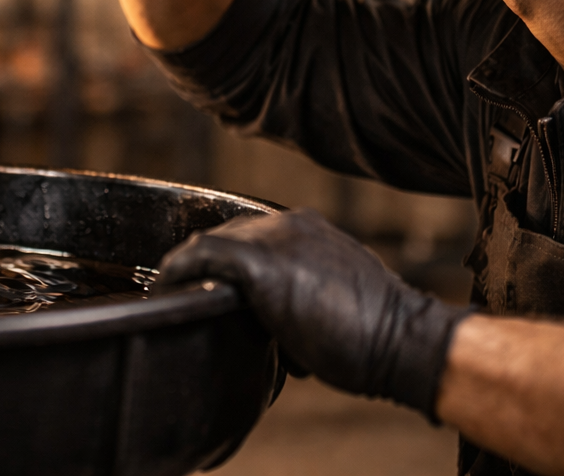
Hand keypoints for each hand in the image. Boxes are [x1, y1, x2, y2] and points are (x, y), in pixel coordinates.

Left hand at [157, 208, 469, 419]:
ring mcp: (274, 237)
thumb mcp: (332, 307)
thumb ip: (300, 302)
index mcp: (309, 230)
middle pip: (228, 238)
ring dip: (188, 272)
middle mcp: (289, 223)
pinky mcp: (259, 259)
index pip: (252, 237)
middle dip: (205, 270)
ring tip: (168, 297)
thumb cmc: (374, 338)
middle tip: (181, 297)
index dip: (226, 266)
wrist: (401, 340)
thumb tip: (276, 337)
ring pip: (211, 244)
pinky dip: (177, 272)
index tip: (208, 290)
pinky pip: (201, 256)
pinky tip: (162, 292)